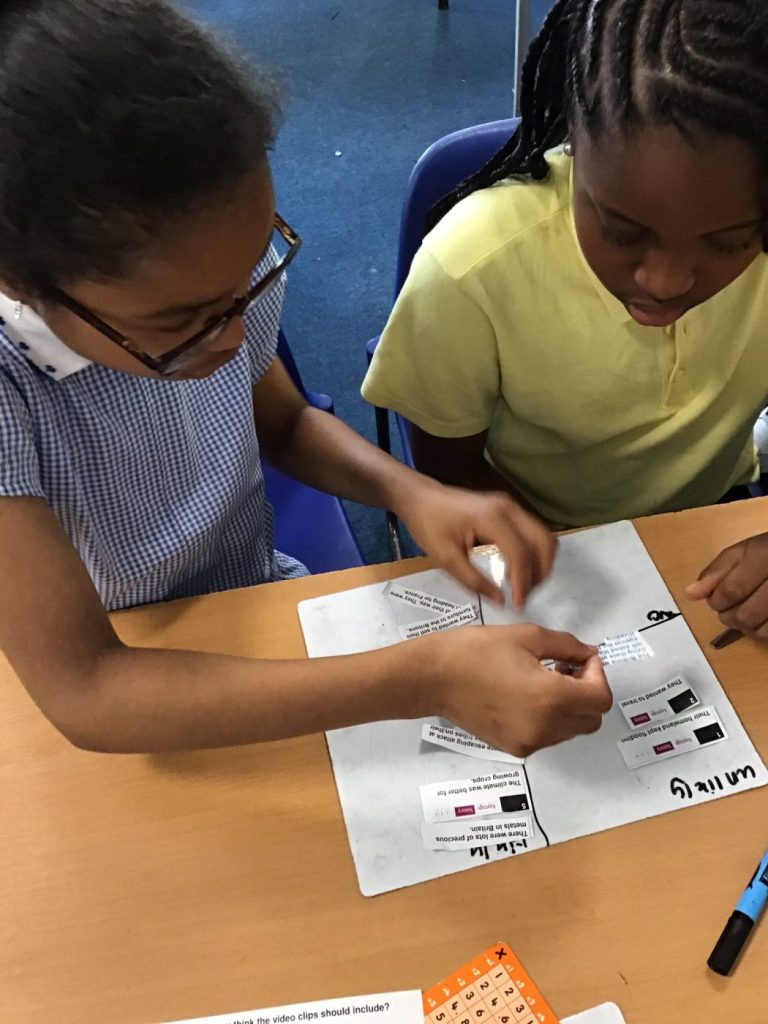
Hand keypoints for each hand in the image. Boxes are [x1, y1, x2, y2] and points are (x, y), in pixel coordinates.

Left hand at [394, 478, 555, 607]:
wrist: (420, 497)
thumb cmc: (428, 525)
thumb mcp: (446, 558)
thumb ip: (473, 581)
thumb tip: (500, 601)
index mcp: (492, 518)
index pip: (521, 553)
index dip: (523, 582)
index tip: (518, 605)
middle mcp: (509, 508)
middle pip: (544, 542)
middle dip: (539, 572)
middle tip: (524, 595)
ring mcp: (511, 506)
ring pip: (543, 537)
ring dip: (539, 563)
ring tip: (523, 585)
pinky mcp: (509, 510)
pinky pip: (533, 533)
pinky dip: (532, 553)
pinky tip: (516, 570)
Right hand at [416, 623, 611, 756]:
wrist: (432, 677)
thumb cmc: (474, 651)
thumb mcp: (527, 637)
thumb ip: (567, 646)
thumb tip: (589, 655)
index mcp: (550, 698)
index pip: (600, 698)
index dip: (598, 675)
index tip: (581, 659)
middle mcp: (544, 728)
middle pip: (592, 719)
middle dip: (588, 692)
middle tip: (567, 667)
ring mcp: (529, 742)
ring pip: (572, 730)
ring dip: (571, 706)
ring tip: (545, 679)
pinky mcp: (514, 748)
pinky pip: (548, 736)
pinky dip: (550, 718)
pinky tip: (529, 696)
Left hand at [686, 532, 767, 639]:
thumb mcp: (746, 550)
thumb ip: (718, 570)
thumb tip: (692, 594)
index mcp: (766, 556)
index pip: (732, 591)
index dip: (716, 600)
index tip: (714, 600)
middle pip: (745, 616)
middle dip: (728, 616)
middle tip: (728, 608)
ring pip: (760, 632)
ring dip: (745, 628)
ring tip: (745, 613)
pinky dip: (763, 632)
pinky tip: (762, 618)